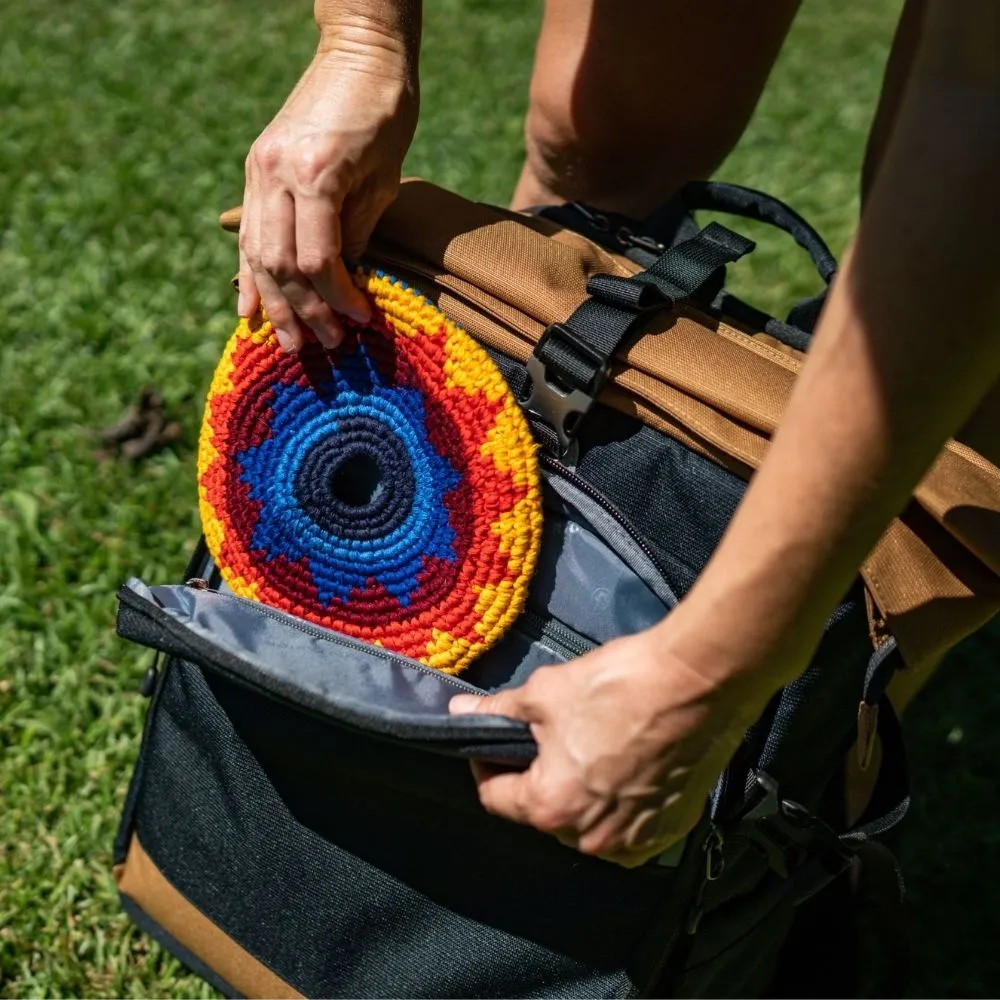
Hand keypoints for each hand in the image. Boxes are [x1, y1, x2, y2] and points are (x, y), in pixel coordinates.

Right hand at [239, 37, 418, 351]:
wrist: (359, 53)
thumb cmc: (385, 114)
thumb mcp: (384, 179)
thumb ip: (357, 234)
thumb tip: (343, 286)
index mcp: (314, 174)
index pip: (317, 261)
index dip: (338, 299)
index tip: (360, 321)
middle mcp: (276, 173)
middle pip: (280, 265)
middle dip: (304, 311)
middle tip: (326, 345)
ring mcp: (259, 169)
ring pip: (256, 253)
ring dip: (273, 303)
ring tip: (288, 342)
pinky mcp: (255, 168)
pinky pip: (247, 231)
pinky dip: (249, 273)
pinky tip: (249, 308)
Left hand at [449, 625, 766, 866]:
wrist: (697, 682)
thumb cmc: (619, 687)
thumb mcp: (545, 693)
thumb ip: (498, 712)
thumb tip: (462, 713)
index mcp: (551, 808)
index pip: (496, 798)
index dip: (486, 765)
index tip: (492, 741)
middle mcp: (591, 838)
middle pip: (545, 811)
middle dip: (539, 776)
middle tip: (549, 734)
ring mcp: (636, 840)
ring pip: (588, 821)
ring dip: (582, 791)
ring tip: (593, 744)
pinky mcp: (672, 828)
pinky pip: (629, 824)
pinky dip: (621, 801)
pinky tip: (627, 761)